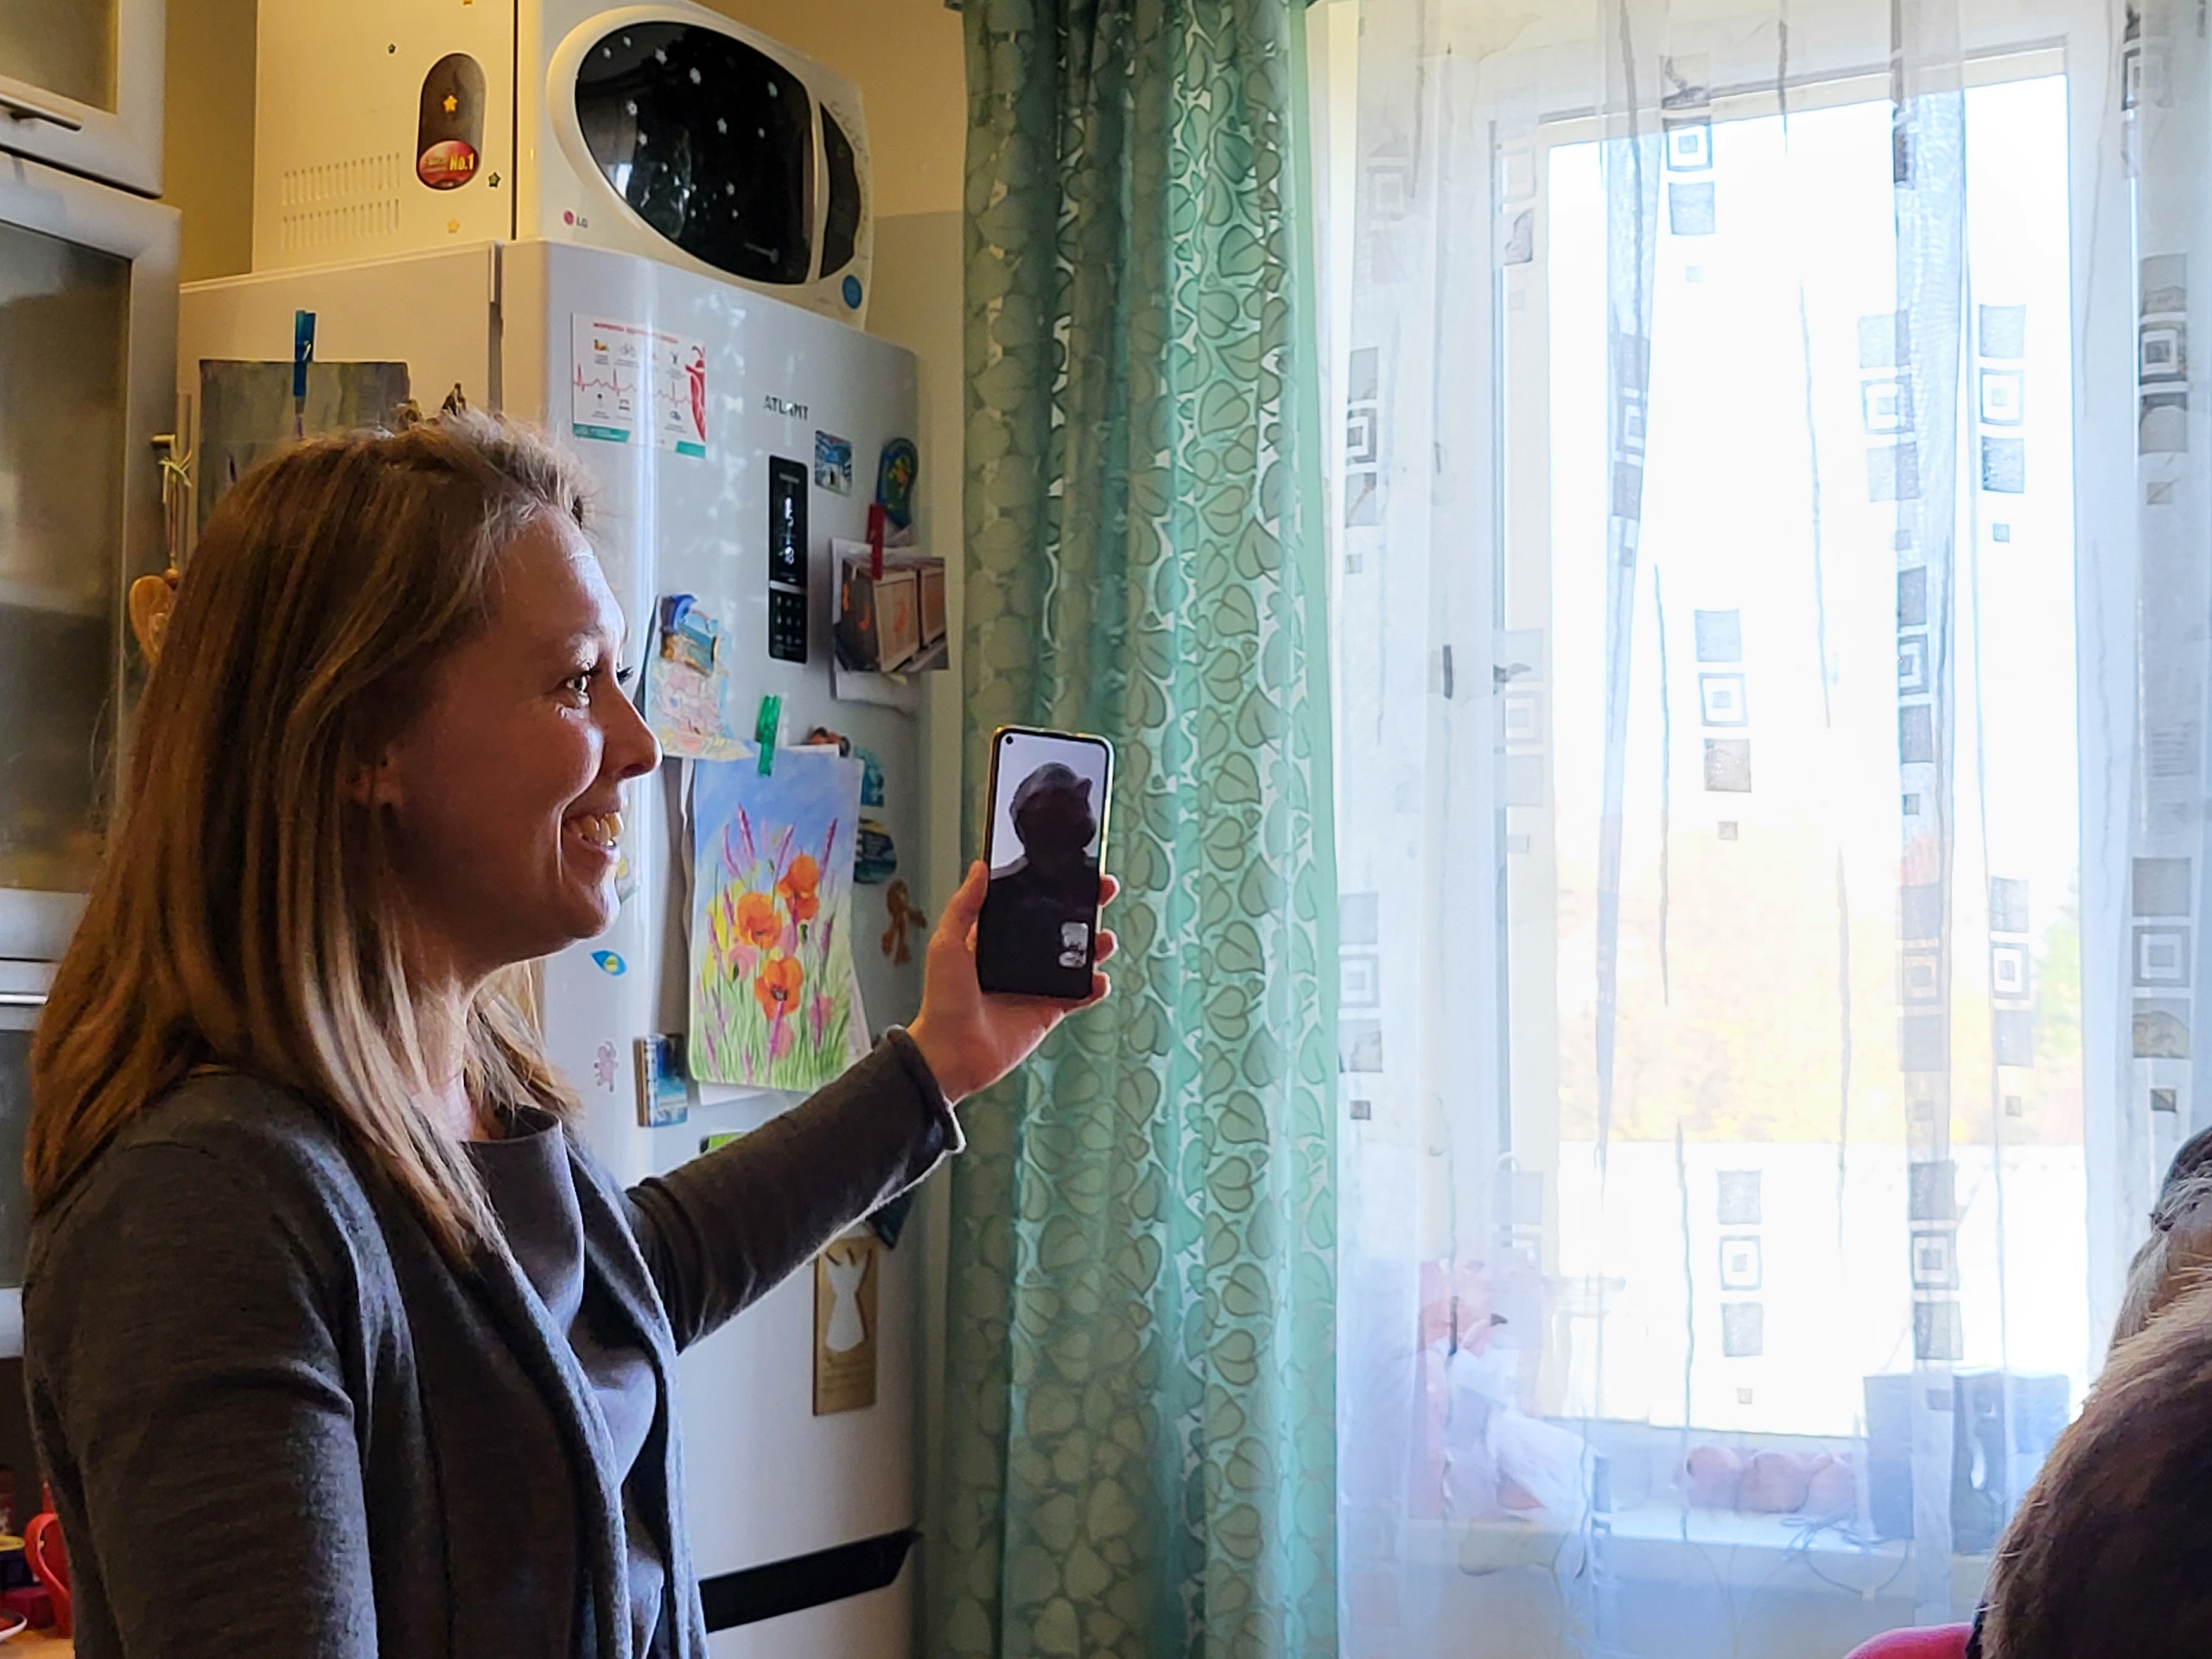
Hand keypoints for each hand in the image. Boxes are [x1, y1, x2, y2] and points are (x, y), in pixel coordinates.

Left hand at [905, 861, 1118, 1106]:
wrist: (951, 1052)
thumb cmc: (941, 1000)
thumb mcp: (947, 945)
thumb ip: (964, 907)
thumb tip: (979, 867)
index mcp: (998, 937)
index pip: (1031, 902)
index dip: (1053, 885)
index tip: (1074, 867)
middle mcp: (1021, 957)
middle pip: (1062, 925)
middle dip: (1087, 906)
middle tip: (1104, 889)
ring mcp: (1037, 983)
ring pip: (1077, 958)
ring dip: (1097, 945)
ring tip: (1104, 939)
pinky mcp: (1049, 1009)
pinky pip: (1080, 995)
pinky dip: (1094, 987)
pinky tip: (1098, 980)